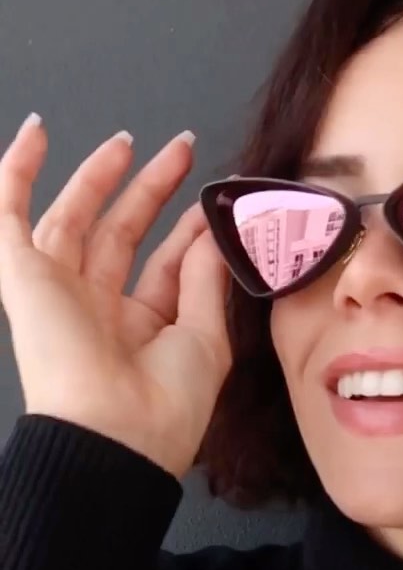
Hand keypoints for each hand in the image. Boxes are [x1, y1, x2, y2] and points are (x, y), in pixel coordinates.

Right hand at [0, 116, 231, 478]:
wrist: (116, 437)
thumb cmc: (165, 404)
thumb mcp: (205, 339)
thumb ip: (205, 281)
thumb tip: (214, 231)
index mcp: (138, 330)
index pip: (162, 266)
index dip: (187, 230)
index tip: (215, 198)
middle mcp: (95, 309)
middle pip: (119, 234)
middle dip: (149, 191)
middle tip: (182, 149)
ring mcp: (56, 291)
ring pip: (73, 220)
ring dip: (98, 177)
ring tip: (127, 140)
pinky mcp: (22, 280)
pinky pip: (8, 218)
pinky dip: (16, 174)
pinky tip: (35, 132)